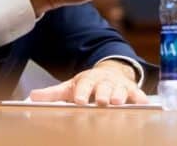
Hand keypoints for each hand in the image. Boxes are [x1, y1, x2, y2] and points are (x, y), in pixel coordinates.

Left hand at [29, 59, 147, 105]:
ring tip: (117, 102)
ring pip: (119, 90)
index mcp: (87, 80)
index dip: (81, 92)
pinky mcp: (132, 90)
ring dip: (119, 96)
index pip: (83, 85)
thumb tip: (32, 96)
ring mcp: (118, 86)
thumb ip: (53, 94)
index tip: (79, 100)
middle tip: (101, 101)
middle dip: (102, 94)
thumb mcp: (70, 86)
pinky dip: (140, 98)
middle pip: (102, 88)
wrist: (109, 73)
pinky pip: (137, 94)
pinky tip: (143, 103)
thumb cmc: (88, 84)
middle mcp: (103, 82)